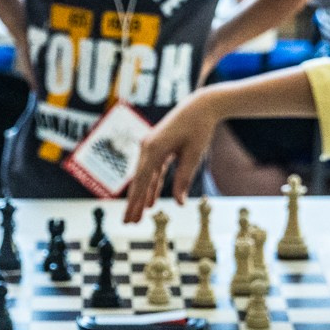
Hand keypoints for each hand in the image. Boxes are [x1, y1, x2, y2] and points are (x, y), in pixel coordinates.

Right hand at [123, 92, 220, 220]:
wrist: (200, 106)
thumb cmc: (198, 128)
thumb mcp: (193, 156)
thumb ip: (184, 179)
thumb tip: (179, 204)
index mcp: (154, 149)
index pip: (141, 181)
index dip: (135, 202)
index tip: (130, 218)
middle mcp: (147, 148)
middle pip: (138, 181)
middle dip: (134, 203)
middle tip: (129, 223)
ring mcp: (150, 147)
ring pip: (144, 177)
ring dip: (142, 196)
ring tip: (138, 216)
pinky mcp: (157, 147)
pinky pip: (152, 171)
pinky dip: (152, 185)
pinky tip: (150, 201)